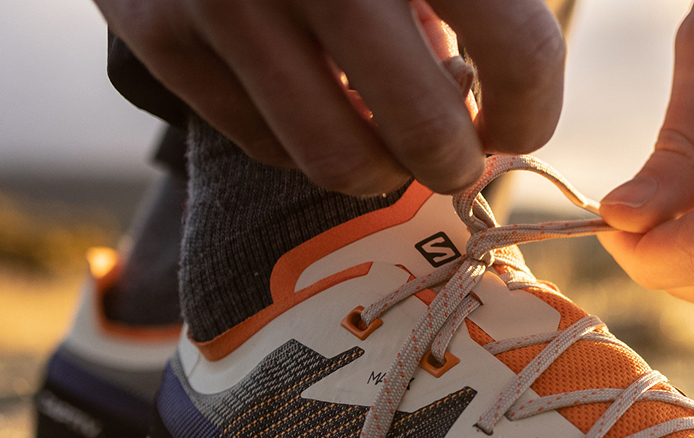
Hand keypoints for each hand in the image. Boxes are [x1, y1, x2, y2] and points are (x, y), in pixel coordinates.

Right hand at [93, 0, 566, 194]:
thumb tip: (505, 100)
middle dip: (457, 160)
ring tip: (390, 125)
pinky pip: (263, 144)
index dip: (533, 111)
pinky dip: (305, 139)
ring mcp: (227, 1)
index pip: (518, 50)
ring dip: (382, 165)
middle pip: (425, 133)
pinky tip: (320, 94)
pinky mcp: (160, 31)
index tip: (519, 123)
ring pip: (338, 161)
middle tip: (458, 147)